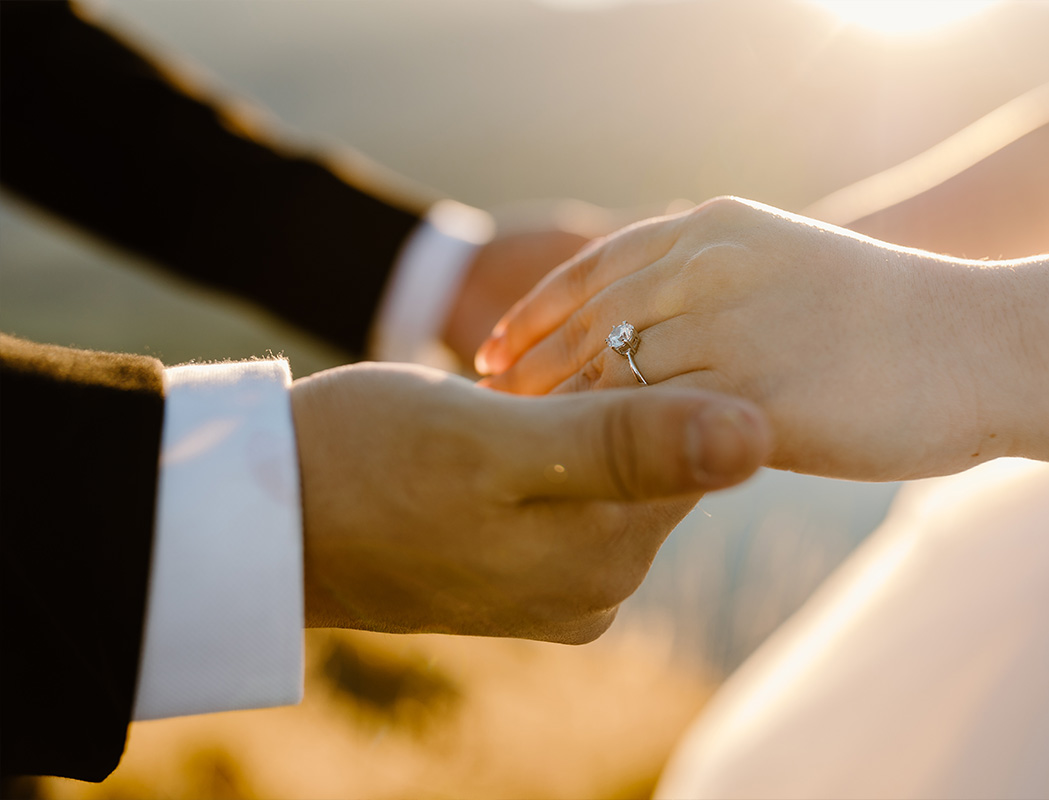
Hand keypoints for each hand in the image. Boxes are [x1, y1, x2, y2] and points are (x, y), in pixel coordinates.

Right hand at [290, 361, 769, 643]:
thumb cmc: (367, 465)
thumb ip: (627, 445)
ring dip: (584, 405)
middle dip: (620, 387)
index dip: (653, 366)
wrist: (267, 516)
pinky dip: (554, 435)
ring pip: (613, 464)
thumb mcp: (496, 444)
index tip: (611, 315)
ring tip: (529, 369)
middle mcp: (598, 584)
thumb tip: (759, 436)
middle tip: (564, 331)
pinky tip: (515, 404)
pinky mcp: (522, 564)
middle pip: (655, 457)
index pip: (690, 446)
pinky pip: (572, 484)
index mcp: (605, 559)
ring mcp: (558, 580)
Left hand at [477, 196, 1007, 481]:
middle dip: (529, 370)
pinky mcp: (754, 401)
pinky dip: (614, 458)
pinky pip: (659, 435)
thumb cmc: (894, 318)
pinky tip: (587, 486)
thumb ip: (717, 290)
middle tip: (485, 409)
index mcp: (715, 227)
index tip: (491, 354)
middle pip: (589, 326)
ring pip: (613, 382)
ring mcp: (730, 332)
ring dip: (562, 420)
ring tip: (524, 452)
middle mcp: (711, 267)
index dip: (534, 314)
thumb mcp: (788, 267)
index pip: (596, 269)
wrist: (988, 345)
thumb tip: (659, 331)